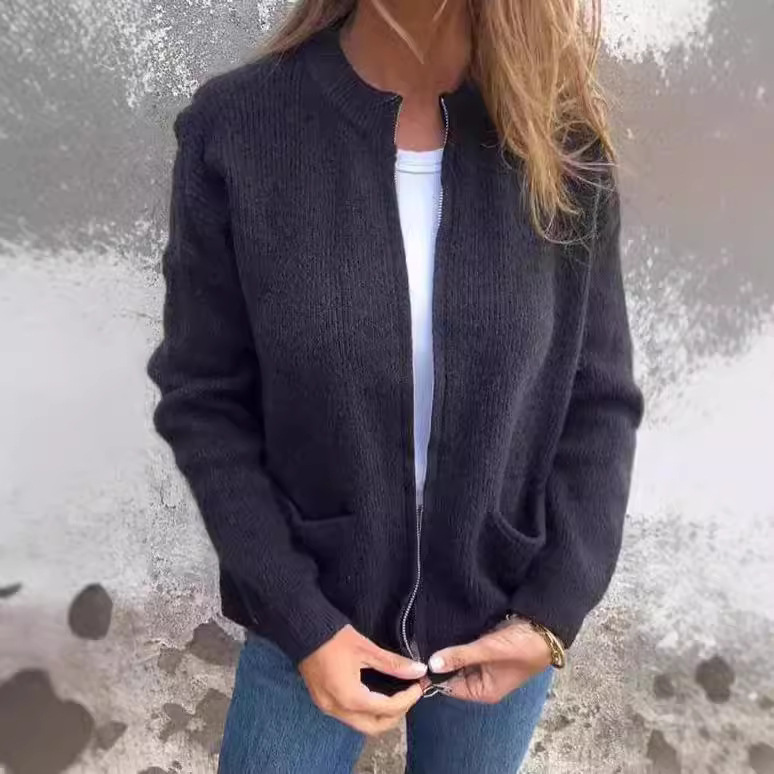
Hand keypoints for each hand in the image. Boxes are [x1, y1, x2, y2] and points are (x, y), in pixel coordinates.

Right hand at [299, 624, 426, 734]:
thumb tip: (418, 670)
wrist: (303, 630)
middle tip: (409, 695)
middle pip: (374, 727)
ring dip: (382, 716)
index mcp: (349, 696)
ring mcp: (328, 708)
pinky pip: (350, 717)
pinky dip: (367, 712)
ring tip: (397, 696)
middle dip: (396, 714)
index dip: (407, 700)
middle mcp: (338, 709)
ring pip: (361, 725)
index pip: (386, 709)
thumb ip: (392, 663)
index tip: (419, 686)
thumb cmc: (334, 637)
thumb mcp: (366, 648)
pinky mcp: (323, 703)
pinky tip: (377, 695)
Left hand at [427, 618, 552, 702]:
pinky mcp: (485, 650)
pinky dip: (457, 643)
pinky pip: (465, 650)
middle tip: (419, 644)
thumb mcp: (488, 650)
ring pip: (458, 660)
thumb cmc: (521, 646)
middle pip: (452, 673)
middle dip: (440, 660)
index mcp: (484, 691)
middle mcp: (482, 681)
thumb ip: (460, 656)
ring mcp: (483, 665)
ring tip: (428, 636)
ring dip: (448, 650)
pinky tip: (443, 631)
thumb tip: (431, 664)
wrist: (544, 627)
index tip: (417, 660)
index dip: (434, 675)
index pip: (450, 687)